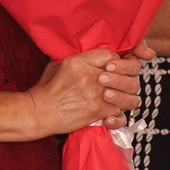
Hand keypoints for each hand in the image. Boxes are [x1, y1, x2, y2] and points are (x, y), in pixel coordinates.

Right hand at [26, 49, 144, 134]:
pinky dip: (118, 114)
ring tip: (115, 95)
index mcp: (80, 61)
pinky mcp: (98, 112)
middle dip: (127, 73)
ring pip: (129, 93)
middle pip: (127, 70)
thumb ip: (80, 58)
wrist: (40, 112)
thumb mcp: (60, 64)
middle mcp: (92, 77)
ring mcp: (97, 96)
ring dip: (126, 94)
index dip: (116, 60)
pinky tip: (111, 113)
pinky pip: (120, 113)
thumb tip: (94, 55)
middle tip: (117, 80)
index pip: (111, 54)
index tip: (112, 67)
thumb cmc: (47, 89)